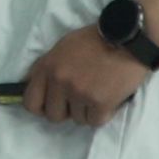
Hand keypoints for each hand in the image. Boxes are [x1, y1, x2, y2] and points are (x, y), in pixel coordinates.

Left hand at [17, 23, 150, 127]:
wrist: (128, 37)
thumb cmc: (95, 40)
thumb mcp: (62, 48)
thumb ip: (48, 69)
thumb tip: (36, 89)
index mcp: (46, 67)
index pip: (30, 103)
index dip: (41, 107)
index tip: (52, 105)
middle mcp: (59, 81)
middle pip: (53, 116)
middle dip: (66, 111)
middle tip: (79, 99)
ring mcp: (79, 93)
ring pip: (77, 119)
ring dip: (87, 110)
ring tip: (98, 92)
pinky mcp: (100, 103)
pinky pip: (95, 121)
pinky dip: (102, 114)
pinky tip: (108, 98)